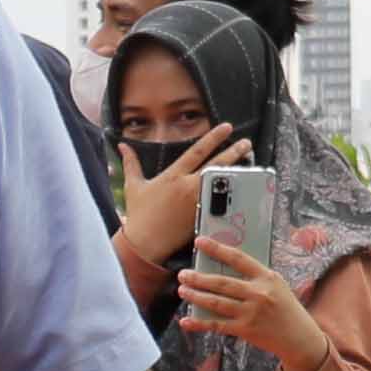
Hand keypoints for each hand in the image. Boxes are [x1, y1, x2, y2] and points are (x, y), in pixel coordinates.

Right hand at [114, 130, 231, 304]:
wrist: (144, 243)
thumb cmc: (139, 215)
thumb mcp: (134, 186)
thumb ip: (130, 163)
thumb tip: (122, 145)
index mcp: (173, 176)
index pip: (197, 151)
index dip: (213, 137)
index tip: (226, 127)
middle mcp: (187, 186)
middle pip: (215, 165)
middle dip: (233, 151)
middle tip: (246, 142)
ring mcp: (197, 202)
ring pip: (221, 182)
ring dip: (236, 171)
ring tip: (248, 162)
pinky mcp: (201, 216)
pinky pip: (220, 202)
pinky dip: (231, 194)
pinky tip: (242, 189)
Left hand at [179, 237, 334, 370]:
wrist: (300, 338)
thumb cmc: (286, 309)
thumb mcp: (277, 285)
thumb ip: (255, 277)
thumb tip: (224, 267)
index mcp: (267, 277)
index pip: (238, 258)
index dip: (217, 249)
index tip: (199, 242)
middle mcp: (258, 293)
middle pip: (222, 283)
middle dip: (198, 278)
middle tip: (183, 274)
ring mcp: (251, 312)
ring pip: (216, 302)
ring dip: (196, 296)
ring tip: (182, 290)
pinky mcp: (245, 330)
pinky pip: (217, 325)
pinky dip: (199, 323)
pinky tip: (186, 320)